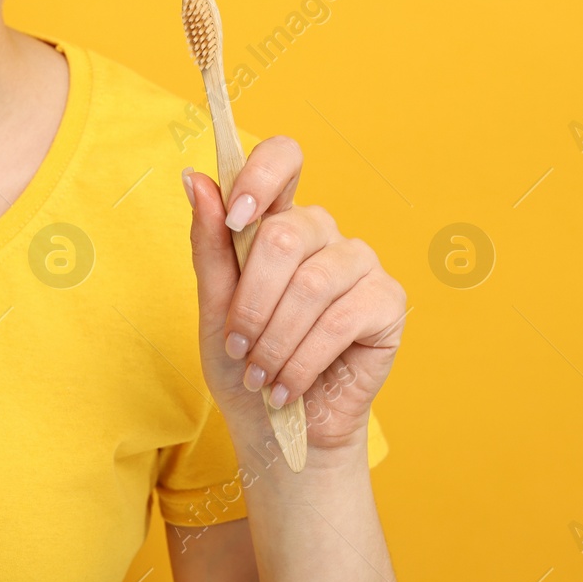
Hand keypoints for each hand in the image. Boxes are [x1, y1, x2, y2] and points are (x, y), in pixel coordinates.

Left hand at [182, 136, 405, 453]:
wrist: (275, 424)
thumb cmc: (241, 361)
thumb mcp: (212, 305)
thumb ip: (209, 243)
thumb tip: (194, 179)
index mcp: (277, 219)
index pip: (283, 157)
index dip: (260, 175)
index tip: (236, 217)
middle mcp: (321, 232)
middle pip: (283, 235)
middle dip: (250, 303)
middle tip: (237, 348)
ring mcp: (358, 262)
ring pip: (310, 284)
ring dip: (274, 340)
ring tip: (259, 376)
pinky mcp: (388, 300)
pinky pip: (341, 319)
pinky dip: (302, 359)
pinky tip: (286, 385)